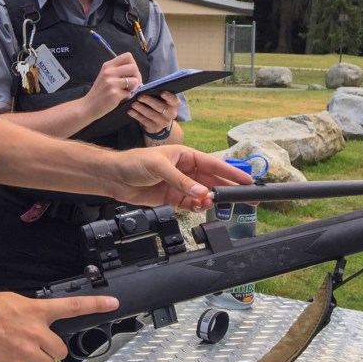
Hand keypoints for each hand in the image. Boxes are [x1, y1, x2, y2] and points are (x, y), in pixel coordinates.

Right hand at [0, 291, 118, 361]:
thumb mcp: (14, 301)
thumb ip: (33, 311)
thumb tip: (41, 319)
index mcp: (36, 310)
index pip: (72, 306)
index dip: (95, 305)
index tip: (112, 303)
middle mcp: (36, 330)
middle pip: (60, 349)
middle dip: (50, 348)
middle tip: (35, 344)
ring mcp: (27, 350)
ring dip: (38, 361)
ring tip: (21, 352)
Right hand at [83, 53, 142, 119]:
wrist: (88, 106)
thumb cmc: (99, 92)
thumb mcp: (105, 76)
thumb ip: (118, 71)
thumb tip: (136, 73)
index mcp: (108, 66)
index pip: (128, 56)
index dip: (133, 64)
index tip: (130, 74)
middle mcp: (109, 72)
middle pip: (134, 67)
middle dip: (137, 77)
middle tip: (132, 85)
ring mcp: (111, 83)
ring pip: (135, 80)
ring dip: (133, 88)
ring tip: (125, 92)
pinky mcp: (114, 94)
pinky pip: (130, 93)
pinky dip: (127, 97)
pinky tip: (120, 98)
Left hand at [102, 146, 253, 211]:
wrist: (114, 176)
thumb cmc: (134, 162)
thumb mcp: (159, 166)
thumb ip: (181, 181)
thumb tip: (201, 191)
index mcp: (185, 155)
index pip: (214, 163)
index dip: (231, 172)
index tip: (248, 180)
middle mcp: (185, 169)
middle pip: (212, 180)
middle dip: (227, 189)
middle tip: (244, 198)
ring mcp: (180, 184)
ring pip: (203, 193)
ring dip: (209, 199)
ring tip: (211, 202)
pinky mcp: (172, 197)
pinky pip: (191, 203)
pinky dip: (196, 206)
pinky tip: (199, 206)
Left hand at [128, 91, 178, 135]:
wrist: (158, 122)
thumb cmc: (158, 104)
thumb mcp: (160, 99)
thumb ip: (154, 93)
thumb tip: (141, 87)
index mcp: (174, 104)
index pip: (173, 100)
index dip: (168, 97)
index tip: (162, 93)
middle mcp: (171, 114)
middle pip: (161, 107)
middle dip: (149, 101)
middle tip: (139, 97)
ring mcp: (163, 122)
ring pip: (151, 114)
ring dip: (141, 108)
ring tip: (133, 104)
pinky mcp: (154, 128)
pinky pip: (144, 121)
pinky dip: (136, 115)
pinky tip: (130, 111)